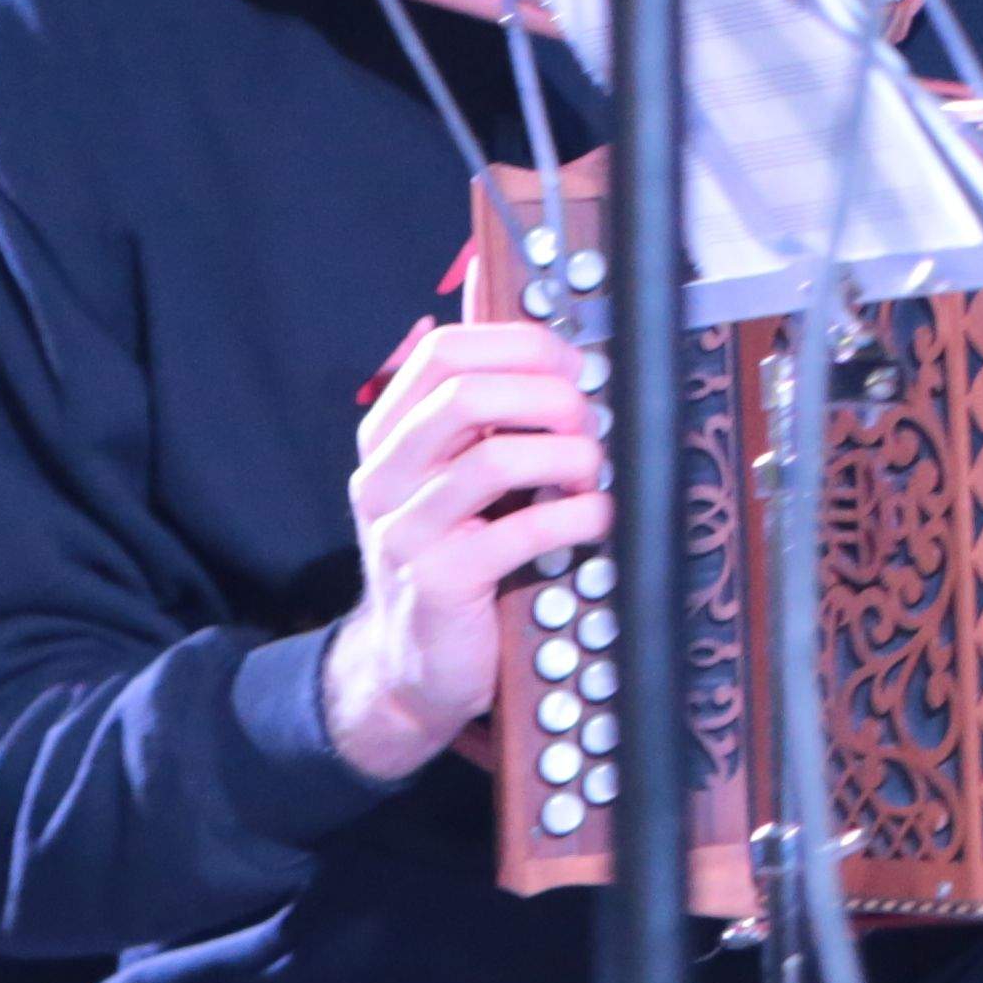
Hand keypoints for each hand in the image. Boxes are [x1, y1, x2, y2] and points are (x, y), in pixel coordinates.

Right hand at [322, 317, 608, 785]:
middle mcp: (384, 476)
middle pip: (465, 393)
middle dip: (548, 395)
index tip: (572, 365)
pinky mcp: (439, 582)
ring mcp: (404, 530)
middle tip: (590, 419)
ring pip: (494, 460)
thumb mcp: (454, 469)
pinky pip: (520, 532)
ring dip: (568, 455)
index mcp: (388, 435)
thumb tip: (528, 318)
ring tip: (593, 470)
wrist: (412, 664)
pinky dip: (577, 515)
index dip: (520, 344)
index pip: (442, 351)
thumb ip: (483, 403)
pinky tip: (597, 516)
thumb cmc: (453, 550)